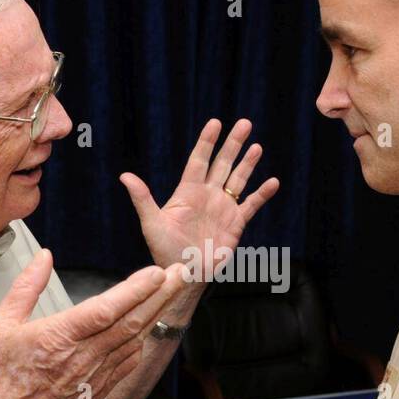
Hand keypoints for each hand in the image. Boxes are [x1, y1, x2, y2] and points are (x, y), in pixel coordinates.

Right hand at [0, 250, 185, 398]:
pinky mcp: (100, 389)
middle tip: (181, 272)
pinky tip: (151, 323)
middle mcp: (83, 357)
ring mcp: (95, 375)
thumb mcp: (1, 324)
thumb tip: (44, 257)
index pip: (106, 309)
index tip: (156, 272)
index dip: (135, 290)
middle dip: (160, 294)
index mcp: (59, 337)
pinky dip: (143, 339)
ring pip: (135, 340)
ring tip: (172, 290)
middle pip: (131, 322)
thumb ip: (26, 287)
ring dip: (156, 312)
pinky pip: (129, 360)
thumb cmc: (1, 377)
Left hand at [119, 118, 279, 271]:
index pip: (199, 160)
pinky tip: (273, 182)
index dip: (207, 142)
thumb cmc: (165, 251)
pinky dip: (262, 194)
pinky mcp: (236, 223)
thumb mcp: (152, 224)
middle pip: (222, 164)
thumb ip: (143, 198)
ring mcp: (223, 208)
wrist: (185, 275)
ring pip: (238, 179)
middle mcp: (207, 195)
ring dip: (248, 163)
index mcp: (188, 192)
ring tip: (257, 146)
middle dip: (233, 144)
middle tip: (245, 124)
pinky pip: (251, 205)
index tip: (215, 123)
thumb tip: (125, 176)